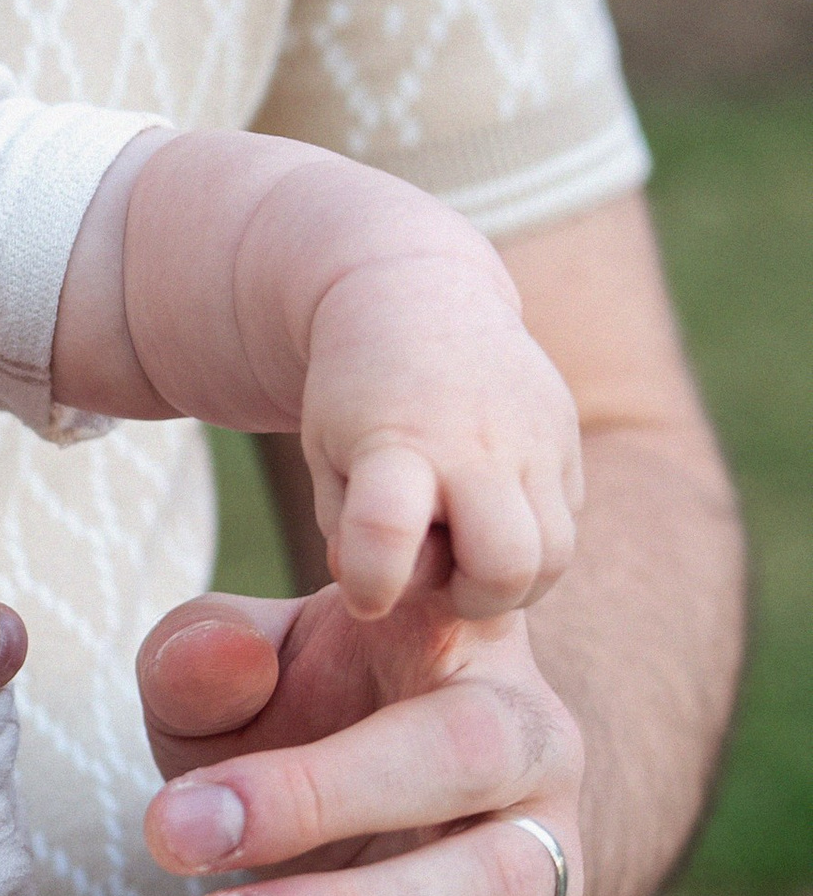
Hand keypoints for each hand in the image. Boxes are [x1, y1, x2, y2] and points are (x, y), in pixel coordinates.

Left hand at [137, 584, 582, 895]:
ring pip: (497, 889)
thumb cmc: (288, 724)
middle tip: (175, 841)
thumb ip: (204, 654)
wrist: (345, 827)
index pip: (471, 574)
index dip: (399, 581)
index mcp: (467, 638)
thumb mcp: (226, 675)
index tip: (247, 650)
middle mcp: (530, 741)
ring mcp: (550, 859)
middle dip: (320, 797)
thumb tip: (220, 658)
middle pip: (472, 750)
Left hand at [298, 244, 581, 623]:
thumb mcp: (328, 457)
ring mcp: (533, 438)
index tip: (365, 591)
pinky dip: (534, 538)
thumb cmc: (358, 397)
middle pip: (507, 569)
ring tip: (467, 548)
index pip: (386, 530)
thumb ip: (351, 533)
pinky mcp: (566, 437)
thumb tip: (385, 596)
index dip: (373, 583)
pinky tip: (490, 508)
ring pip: (555, 558)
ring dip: (512, 578)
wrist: (418, 297)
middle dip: (473, 598)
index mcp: (396, 443)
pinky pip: (568, 522)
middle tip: (441, 570)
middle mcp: (475, 442)